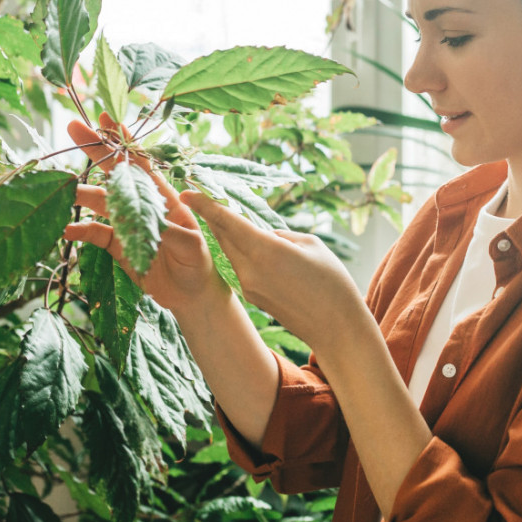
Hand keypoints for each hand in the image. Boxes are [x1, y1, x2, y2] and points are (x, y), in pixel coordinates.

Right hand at [64, 113, 225, 313]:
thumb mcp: (190, 246)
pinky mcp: (118, 245)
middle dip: (95, 150)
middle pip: (115, 173)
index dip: (124, 141)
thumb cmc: (198, 264)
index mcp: (164, 197)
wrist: (190, 294)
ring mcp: (128, 223)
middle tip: (73, 127)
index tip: (106, 118)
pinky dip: (79, 229)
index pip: (142, 163)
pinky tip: (64, 228)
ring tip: (61, 189)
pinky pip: (95, 233)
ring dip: (81, 194)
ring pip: (101, 202)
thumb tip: (150, 222)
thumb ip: (170, 232)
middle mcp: (143, 204)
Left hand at [180, 189, 363, 355]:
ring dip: (229, 235)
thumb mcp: (312, 245)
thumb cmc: (331, 283)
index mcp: (266, 251)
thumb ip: (281, 235)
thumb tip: (264, 236)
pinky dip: (243, 253)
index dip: (205, 206)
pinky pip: (242, 267)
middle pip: (223, 236)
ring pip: (231, 252)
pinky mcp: (253, 297)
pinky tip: (257, 250)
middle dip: (214, 218)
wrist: (335, 328)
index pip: (227, 222)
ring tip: (232, 219)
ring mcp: (248, 286)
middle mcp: (250, 269)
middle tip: (203, 198)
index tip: (187, 193)